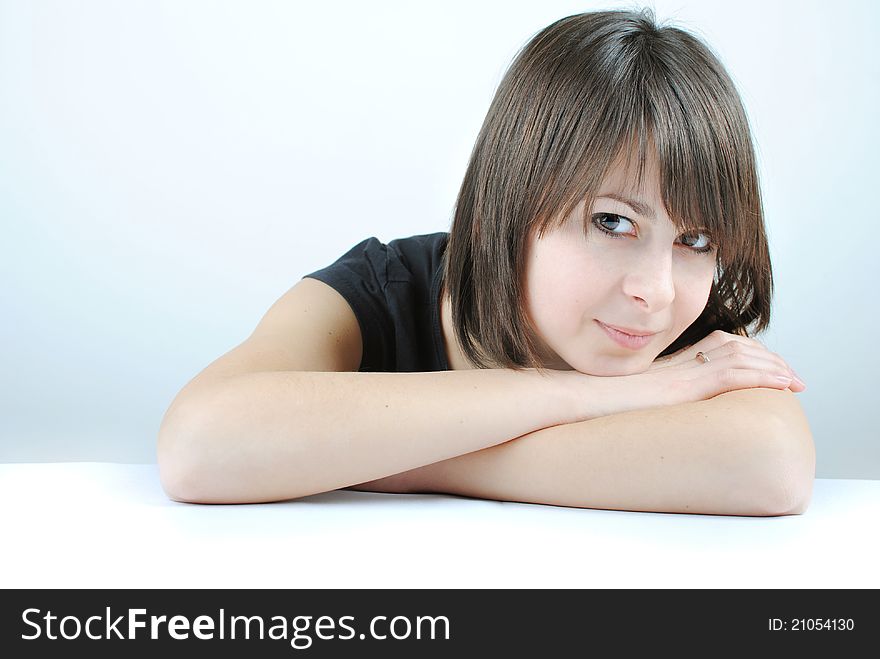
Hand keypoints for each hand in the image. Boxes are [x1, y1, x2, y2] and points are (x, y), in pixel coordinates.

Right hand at [566, 330, 805, 420]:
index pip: (720, 347)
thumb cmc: (595, 407)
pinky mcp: (683, 385)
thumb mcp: (630, 403)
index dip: (749, 354)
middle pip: (736, 347)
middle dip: (770, 361)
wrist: (578, 402)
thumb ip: (650, 404)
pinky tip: (781, 385)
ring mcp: (682, 372)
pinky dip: (762, 377)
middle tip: (793, 378)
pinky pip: (732, 375)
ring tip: (795, 381)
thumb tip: (659, 421)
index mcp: (670, 366)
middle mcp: (680, 363)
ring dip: (773, 368)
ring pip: (741, 357)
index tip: (770, 370)